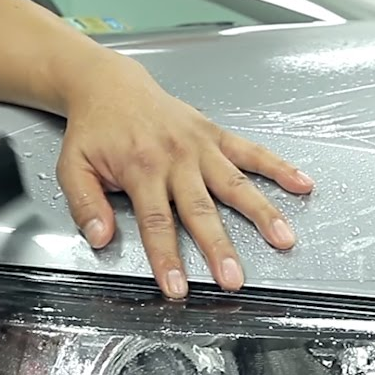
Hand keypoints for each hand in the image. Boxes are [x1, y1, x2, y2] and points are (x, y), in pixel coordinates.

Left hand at [56, 58, 313, 298]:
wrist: (110, 86)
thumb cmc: (94, 131)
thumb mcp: (72, 166)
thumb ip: (85, 204)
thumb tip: (100, 238)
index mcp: (140, 169)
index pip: (156, 223)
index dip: (168, 259)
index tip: (177, 288)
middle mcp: (175, 158)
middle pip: (201, 210)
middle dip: (218, 247)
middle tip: (233, 279)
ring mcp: (200, 147)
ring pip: (235, 184)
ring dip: (261, 213)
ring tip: (284, 239)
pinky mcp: (215, 135)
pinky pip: (251, 151)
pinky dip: (279, 167)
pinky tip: (302, 183)